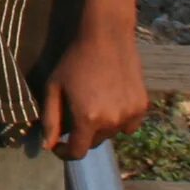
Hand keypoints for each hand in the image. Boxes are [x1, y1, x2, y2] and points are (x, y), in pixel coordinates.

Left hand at [38, 28, 148, 159]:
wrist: (106, 37)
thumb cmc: (75, 60)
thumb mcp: (54, 88)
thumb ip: (50, 120)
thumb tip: (48, 146)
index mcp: (87, 119)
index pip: (77, 153)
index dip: (65, 153)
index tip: (59, 145)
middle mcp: (111, 122)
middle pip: (94, 142)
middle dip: (82, 134)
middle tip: (75, 114)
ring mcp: (129, 115)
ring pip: (111, 134)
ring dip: (101, 127)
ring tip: (94, 103)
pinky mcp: (142, 107)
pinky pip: (129, 125)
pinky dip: (120, 120)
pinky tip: (112, 101)